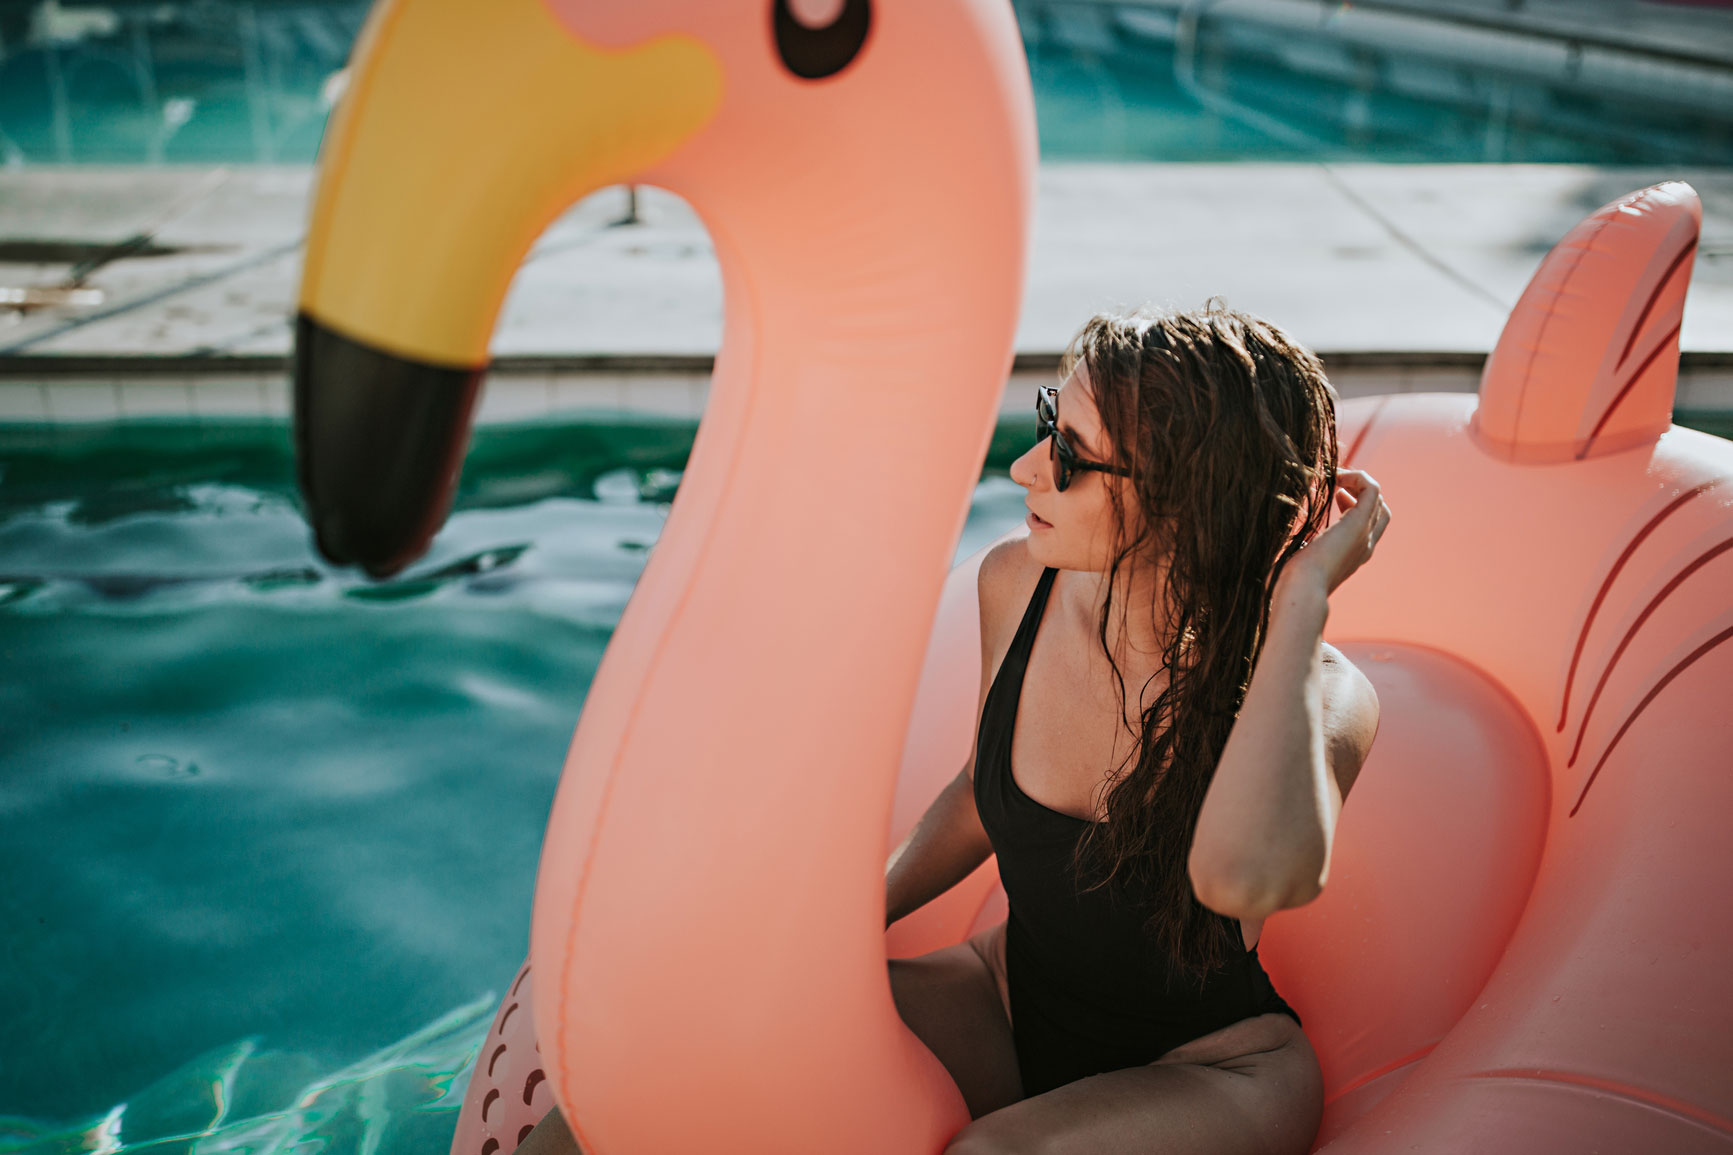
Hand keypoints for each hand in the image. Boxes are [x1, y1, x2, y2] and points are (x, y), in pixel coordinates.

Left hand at [1284, 468, 1390, 597]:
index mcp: (1351, 557)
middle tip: (1339, 483)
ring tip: (1337, 477)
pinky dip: (1358, 477)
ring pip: (1377, 500)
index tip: (1334, 495)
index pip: (1367, 526)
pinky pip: (1371, 490)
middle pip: (1379, 512)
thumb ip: (1294, 548)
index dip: (1353, 505)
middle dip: (1361, 493)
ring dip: (1359, 482)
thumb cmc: (1289, 583)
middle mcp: (1364, 546)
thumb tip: (1271, 536)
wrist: (1300, 590)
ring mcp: (1364, 535)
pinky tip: (1336, 476)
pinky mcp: (1358, 524)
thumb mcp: (1295, 562)